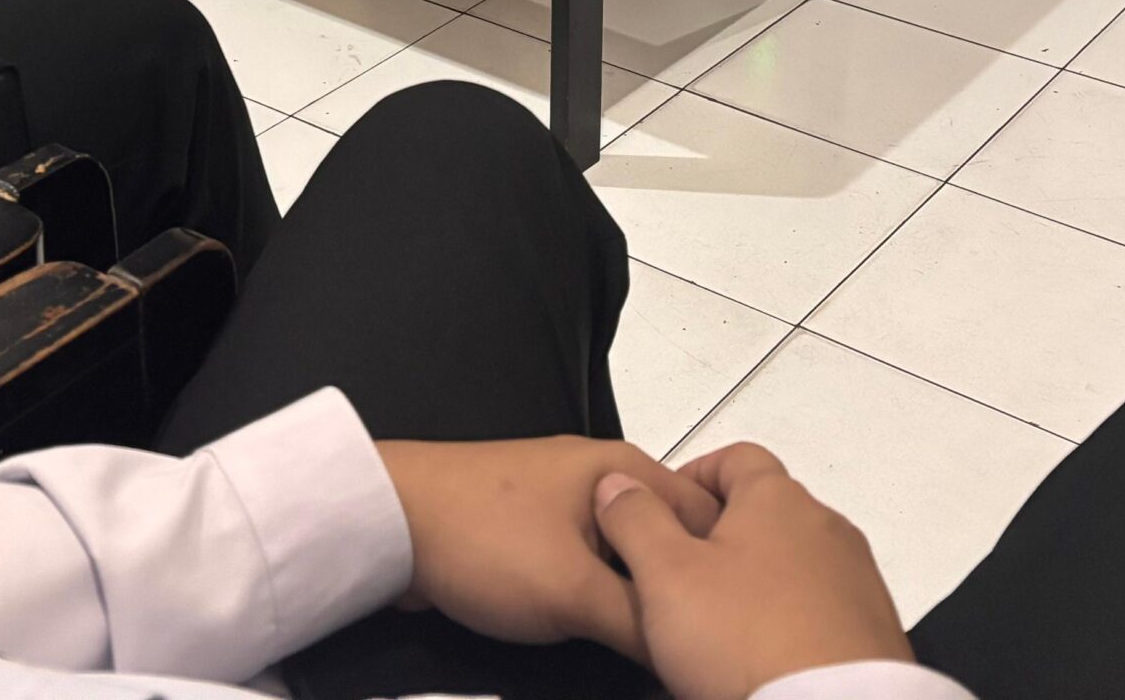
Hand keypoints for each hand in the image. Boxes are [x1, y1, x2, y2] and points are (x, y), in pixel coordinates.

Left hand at [377, 436, 719, 659]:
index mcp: (625, 471)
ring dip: (640, 600)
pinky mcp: (536, 531)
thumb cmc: (478, 537)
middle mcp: (602, 479)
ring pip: (628, 561)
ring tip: (658, 646)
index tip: (737, 626)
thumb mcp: (574, 594)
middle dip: (682, 592)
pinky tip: (608, 635)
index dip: (729, 577)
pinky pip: (591, 568)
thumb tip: (687, 655)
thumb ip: (641, 625)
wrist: (387, 523)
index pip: (711, 523)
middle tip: (698, 644)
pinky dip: (603, 599)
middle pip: (670, 545)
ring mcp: (567, 503)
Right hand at [594, 442, 911, 699]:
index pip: (734, 457)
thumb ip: (635, 518)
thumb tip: (618, 486)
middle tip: (681, 579)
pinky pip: (816, 614)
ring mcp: (855, 581)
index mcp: (777, 499)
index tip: (666, 506)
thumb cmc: (755, 646)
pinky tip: (759, 659)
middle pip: (763, 515)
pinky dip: (787, 626)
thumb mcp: (665, 575)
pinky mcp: (869, 631)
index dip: (693, 475)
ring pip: (790, 568)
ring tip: (717, 631)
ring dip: (755, 586)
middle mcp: (826, 530)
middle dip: (720, 541)